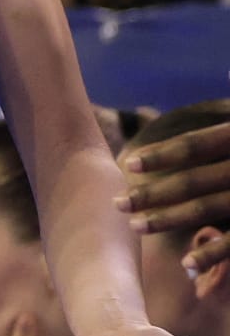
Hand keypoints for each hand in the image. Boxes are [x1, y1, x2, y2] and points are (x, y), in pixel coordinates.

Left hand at [118, 121, 229, 272]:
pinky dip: (213, 253)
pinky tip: (185, 264)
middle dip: (153, 193)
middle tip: (116, 203)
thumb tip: (229, 72)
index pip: (198, 145)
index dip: (163, 154)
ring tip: (136, 227)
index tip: (129, 163)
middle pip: (194, 180)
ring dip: (169, 220)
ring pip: (209, 210)